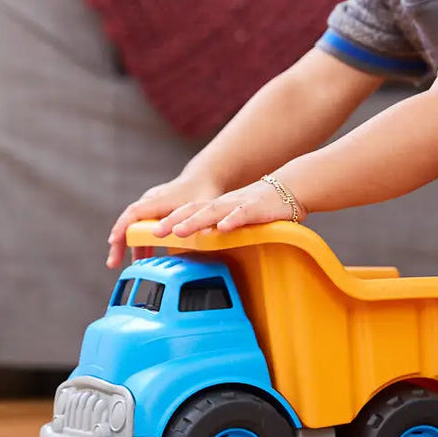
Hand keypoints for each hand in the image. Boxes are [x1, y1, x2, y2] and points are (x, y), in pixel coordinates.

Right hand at [106, 174, 222, 267]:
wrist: (202, 177)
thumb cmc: (202, 190)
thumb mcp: (204, 206)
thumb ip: (199, 219)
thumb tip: (199, 232)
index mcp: (159, 199)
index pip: (134, 213)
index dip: (122, 227)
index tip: (113, 242)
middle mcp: (150, 200)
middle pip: (128, 221)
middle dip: (119, 242)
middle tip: (113, 263)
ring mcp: (150, 205)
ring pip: (134, 226)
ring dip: (129, 246)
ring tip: (130, 266)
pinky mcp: (153, 211)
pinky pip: (141, 227)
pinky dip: (140, 242)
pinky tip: (143, 257)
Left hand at [153, 178, 304, 238]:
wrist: (288, 189)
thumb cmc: (260, 207)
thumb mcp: (234, 219)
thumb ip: (217, 230)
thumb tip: (201, 247)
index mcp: (215, 208)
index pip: (187, 213)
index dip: (168, 221)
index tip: (149, 233)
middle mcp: (222, 205)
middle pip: (193, 211)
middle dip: (173, 221)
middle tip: (154, 233)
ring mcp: (238, 205)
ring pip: (212, 212)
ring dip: (195, 221)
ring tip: (179, 231)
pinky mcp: (256, 208)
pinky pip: (242, 214)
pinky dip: (232, 220)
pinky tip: (223, 227)